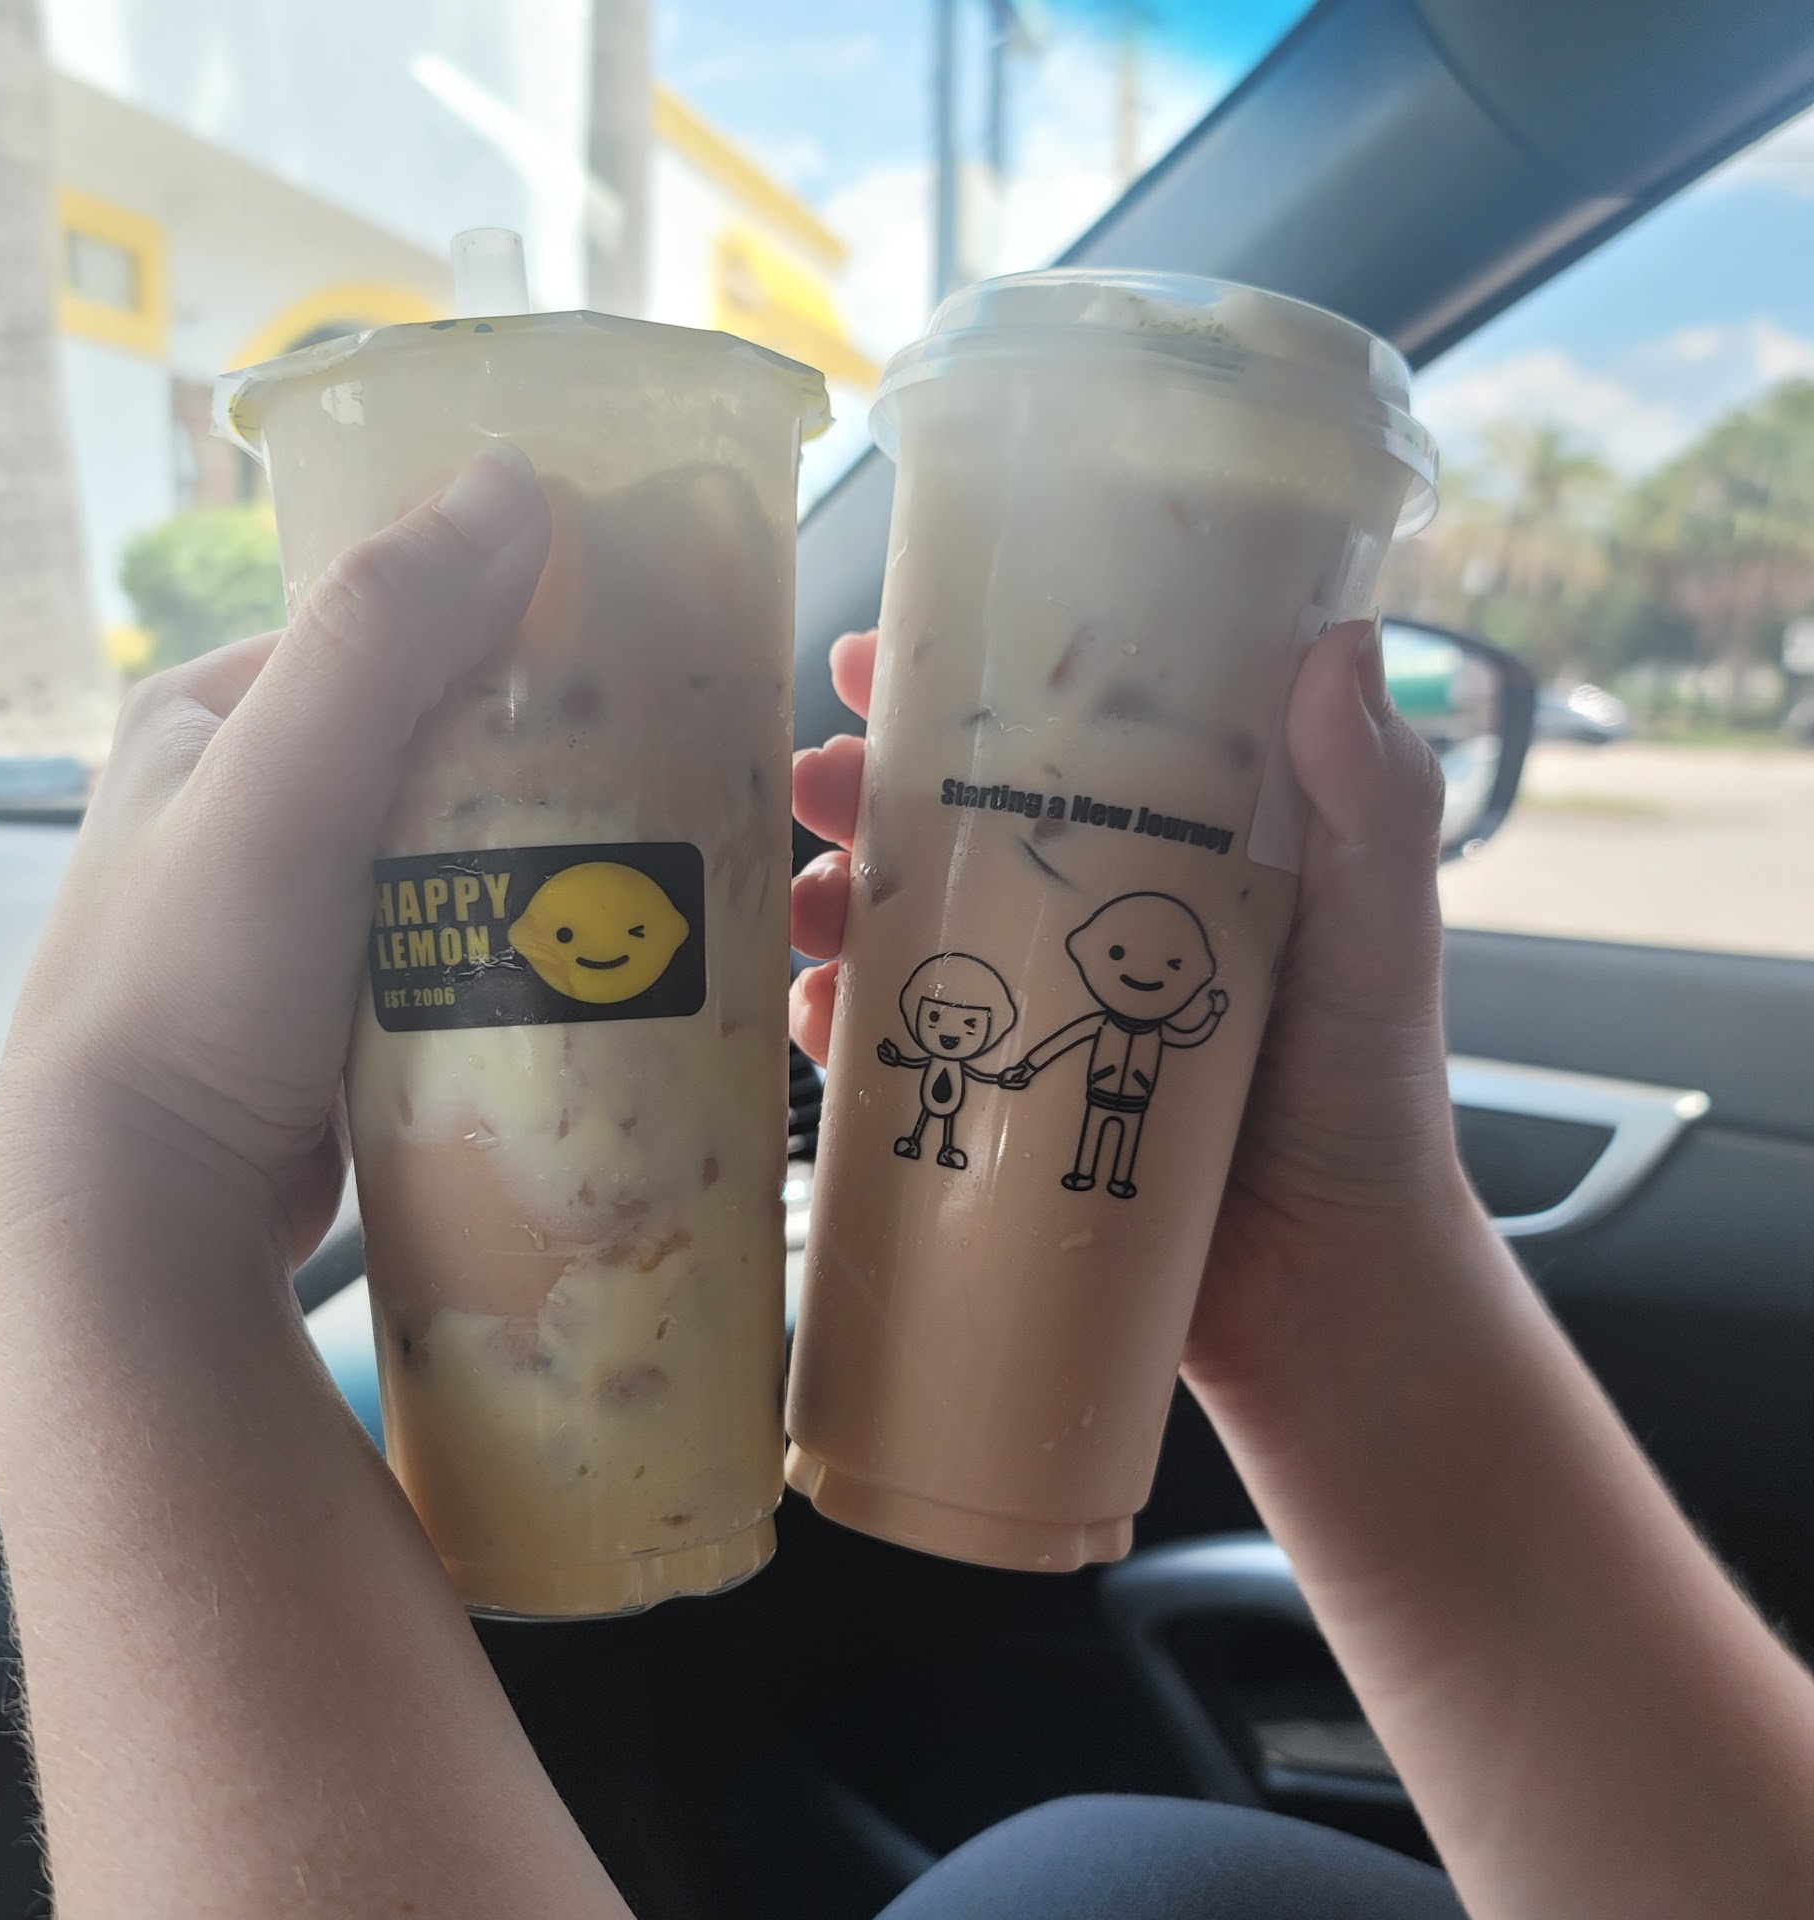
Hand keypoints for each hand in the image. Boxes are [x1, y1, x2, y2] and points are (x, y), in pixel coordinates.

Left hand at [0, 445, 552, 1273]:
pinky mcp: (333, 991)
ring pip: (450, 840)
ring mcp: (289, 904)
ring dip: (533, 850)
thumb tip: (513, 481)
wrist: (149, 1210)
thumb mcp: (282, 783)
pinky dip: (510, 930)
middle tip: (647, 773)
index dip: (497, 622)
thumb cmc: (190, 985)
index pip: (381, 627)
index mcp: (207, 715)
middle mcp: (242, 799)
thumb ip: (381, 633)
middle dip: (534, 751)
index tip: (617, 648)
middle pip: (430, 735)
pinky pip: (448, 930)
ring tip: (634, 862)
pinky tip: (576, 947)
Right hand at [789, 621, 1473, 1393]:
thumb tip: (1337, 645)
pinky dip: (841, 1025)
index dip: (954, 695)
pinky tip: (823, 1011)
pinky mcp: (998, 1109)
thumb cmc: (1365, 1091)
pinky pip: (896, 1054)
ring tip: (808, 901)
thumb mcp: (1377, 929)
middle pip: (944, 830)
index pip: (1046, 746)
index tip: (873, 656)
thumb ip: (1371, 802)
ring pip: (900, 933)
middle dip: (860, 794)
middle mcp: (1080, 922)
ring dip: (832, 902)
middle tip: (819, 781)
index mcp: (1160, 852)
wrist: (1331, 1281)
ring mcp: (1032, 1014)